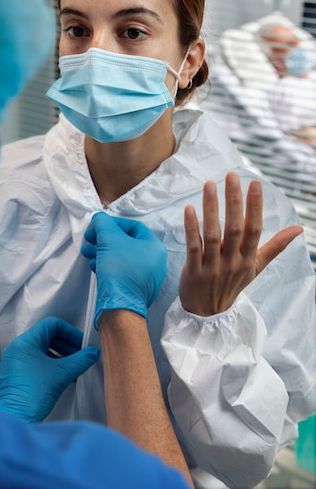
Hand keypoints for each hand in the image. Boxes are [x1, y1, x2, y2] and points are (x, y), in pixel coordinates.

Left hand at [0, 316, 99, 421]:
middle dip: (67, 346)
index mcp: (25, 342)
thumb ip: (80, 360)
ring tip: (74, 370)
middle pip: (47, 337)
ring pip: (42, 351)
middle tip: (80, 358)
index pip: (51, 325)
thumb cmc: (36, 392)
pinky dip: (50, 366)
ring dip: (61, 357)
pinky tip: (63, 378)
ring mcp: (14, 362)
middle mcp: (17, 348)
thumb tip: (94, 352)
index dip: (70, 332)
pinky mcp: (14, 375)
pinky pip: (35, 362)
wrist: (15, 420)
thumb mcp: (62, 374)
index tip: (82, 346)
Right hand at [81, 212, 166, 326]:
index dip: (114, 223)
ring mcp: (146, 277)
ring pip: (121, 257)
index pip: (134, 227)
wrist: (120, 306)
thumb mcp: (109, 238)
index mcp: (154, 247)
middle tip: (90, 237)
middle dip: (105, 238)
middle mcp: (154, 261)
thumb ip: (103, 223)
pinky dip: (107, 265)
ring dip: (103, 251)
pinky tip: (93, 264)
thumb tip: (99, 217)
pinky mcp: (135, 289)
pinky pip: (121, 271)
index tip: (100, 225)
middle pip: (126, 242)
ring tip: (87, 251)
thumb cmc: (119, 269)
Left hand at [179, 171, 302, 315]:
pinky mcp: (193, 270)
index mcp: (249, 259)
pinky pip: (192, 246)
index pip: (255, 229)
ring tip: (210, 184)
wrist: (207, 313)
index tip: (256, 184)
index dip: (255, 206)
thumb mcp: (256, 267)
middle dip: (235, 201)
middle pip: (235, 229)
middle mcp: (232, 262)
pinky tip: (189, 208)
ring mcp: (212, 267)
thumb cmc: (232, 284)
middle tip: (232, 176)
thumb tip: (299, 229)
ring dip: (211, 209)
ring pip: (213, 235)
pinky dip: (191, 228)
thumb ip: (275, 246)